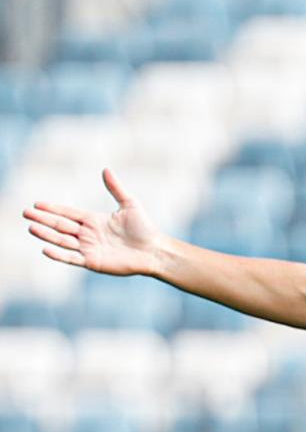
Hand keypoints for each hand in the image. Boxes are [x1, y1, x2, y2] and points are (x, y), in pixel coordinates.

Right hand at [23, 168, 163, 275]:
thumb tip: (106, 169)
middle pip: (61, 225)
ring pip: (62, 240)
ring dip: (46, 235)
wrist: (153, 250)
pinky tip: (45, 248)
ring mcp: (88, 248)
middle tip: (26, 213)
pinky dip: (58, 254)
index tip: (37, 204)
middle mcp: (88, 234)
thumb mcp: (129, 204)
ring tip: (31, 228)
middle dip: (43, 219)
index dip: (53, 209)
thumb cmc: (144, 228)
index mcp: (94, 220)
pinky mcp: (92, 261)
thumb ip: (115, 188)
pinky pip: (71, 258)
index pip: (68, 213)